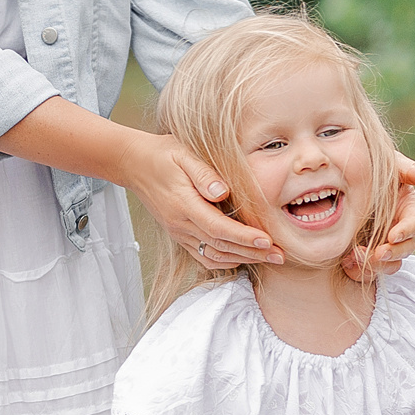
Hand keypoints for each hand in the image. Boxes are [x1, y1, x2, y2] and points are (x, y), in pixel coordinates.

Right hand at [128, 134, 279, 269]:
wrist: (134, 164)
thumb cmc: (163, 154)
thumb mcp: (183, 154)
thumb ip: (204, 174)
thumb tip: (223, 192)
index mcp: (183, 204)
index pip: (218, 228)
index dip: (244, 237)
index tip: (267, 240)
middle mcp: (180, 223)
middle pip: (220, 246)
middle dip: (252, 252)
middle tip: (280, 255)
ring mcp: (178, 232)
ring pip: (213, 255)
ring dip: (242, 259)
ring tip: (268, 258)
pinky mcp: (179, 234)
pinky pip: (202, 255)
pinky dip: (224, 260)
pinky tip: (242, 258)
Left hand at [345, 155, 414, 281]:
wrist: (337, 179)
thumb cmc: (369, 166)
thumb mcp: (389, 165)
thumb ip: (411, 171)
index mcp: (406, 210)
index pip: (413, 225)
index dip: (405, 231)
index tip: (392, 235)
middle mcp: (396, 229)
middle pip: (403, 250)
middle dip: (391, 254)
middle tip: (376, 253)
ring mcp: (381, 244)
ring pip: (388, 265)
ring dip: (375, 266)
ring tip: (353, 257)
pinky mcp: (364, 255)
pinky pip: (366, 272)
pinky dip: (358, 272)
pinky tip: (346, 263)